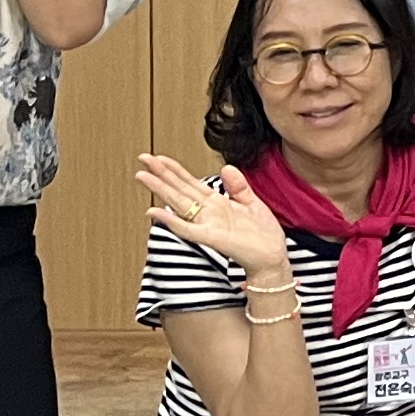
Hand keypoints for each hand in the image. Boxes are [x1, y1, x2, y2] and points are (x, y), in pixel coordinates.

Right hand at [135, 154, 293, 280]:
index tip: (158, 157)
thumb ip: (238, 186)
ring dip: (160, 189)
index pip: (190, 182)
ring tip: (142, 176)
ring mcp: (207, 224)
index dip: (174, 169)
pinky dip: (171, 220)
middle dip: (161, 173)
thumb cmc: (262, 235)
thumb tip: (227, 167)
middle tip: (142, 159)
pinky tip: (154, 212)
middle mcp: (208, 212)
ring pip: (178, 203)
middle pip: (179, 189)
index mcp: (217, 203)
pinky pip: (187, 228)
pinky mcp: (211, 238)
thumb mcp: (252, 204)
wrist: (272, 258)